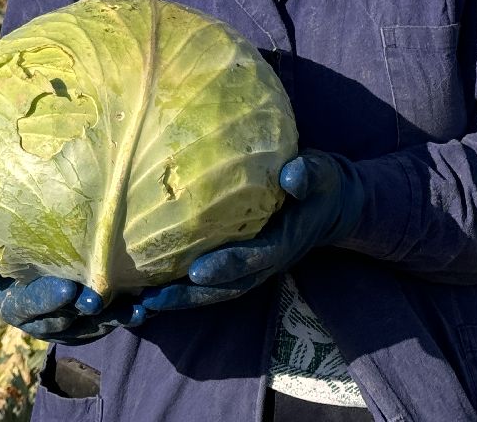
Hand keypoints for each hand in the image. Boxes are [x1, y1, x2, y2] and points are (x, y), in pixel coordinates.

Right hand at [0, 242, 146, 344]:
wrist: (39, 255)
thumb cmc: (9, 245)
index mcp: (15, 304)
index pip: (29, 305)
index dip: (47, 299)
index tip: (68, 289)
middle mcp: (42, 321)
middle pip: (63, 321)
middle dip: (82, 312)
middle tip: (99, 299)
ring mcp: (69, 325)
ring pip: (92, 327)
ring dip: (113, 320)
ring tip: (134, 309)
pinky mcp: (93, 323)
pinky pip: (111, 324)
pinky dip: (126, 316)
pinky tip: (146, 306)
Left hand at [139, 151, 363, 312]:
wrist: (333, 204)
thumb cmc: (322, 184)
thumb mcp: (322, 173)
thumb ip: (309, 175)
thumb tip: (292, 175)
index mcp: (284, 241)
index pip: (254, 258)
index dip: (228, 266)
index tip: (197, 271)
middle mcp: (266, 261)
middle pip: (228, 287)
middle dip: (191, 296)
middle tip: (153, 300)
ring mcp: (254, 266)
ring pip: (217, 291)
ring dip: (182, 299)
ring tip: (143, 303)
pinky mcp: (243, 261)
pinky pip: (213, 281)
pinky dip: (185, 288)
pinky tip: (151, 287)